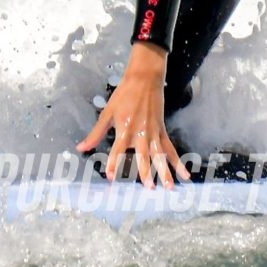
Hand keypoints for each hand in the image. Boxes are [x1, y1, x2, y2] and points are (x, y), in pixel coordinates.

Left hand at [78, 44, 186, 187]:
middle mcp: (140, 133)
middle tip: (149, 187)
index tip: (111, 177)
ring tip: (169, 187)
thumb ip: (96, 133)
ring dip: (166, 172)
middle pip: (144, 156)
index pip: (118, 150)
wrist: (145, 79)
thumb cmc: (123, 95)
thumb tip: (81, 148)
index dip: (114, 163)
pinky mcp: (162, 131)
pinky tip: (185, 174)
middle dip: (146, 172)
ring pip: (161, 156)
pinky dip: (178, 162)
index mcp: (125, 129)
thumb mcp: (107, 113)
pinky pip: (171, 149)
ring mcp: (154, 133)